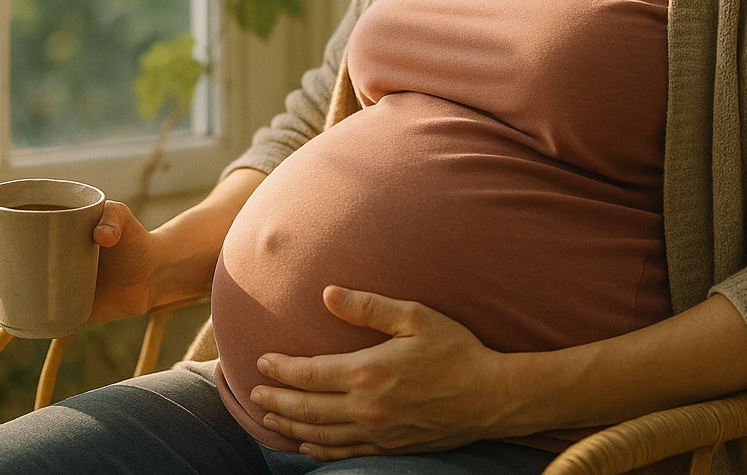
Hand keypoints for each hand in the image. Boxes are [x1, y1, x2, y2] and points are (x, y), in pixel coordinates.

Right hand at [0, 199, 159, 325]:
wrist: (152, 276)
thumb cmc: (134, 239)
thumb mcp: (123, 219)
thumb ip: (114, 219)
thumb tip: (101, 236)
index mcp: (53, 228)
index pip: (16, 223)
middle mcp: (46, 254)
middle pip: (7, 255)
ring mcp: (51, 282)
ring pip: (14, 283)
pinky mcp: (61, 307)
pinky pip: (31, 312)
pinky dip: (14, 314)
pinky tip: (1, 317)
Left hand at [250, 286, 511, 459]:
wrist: (493, 396)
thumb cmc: (457, 350)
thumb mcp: (415, 317)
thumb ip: (368, 307)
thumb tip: (328, 293)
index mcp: (369, 372)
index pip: (310, 374)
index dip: (282, 369)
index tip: (261, 360)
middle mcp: (368, 407)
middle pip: (308, 408)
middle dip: (276, 401)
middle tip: (253, 394)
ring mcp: (379, 432)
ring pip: (322, 434)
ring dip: (291, 427)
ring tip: (268, 418)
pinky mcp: (392, 447)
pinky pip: (346, 453)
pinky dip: (321, 451)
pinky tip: (307, 447)